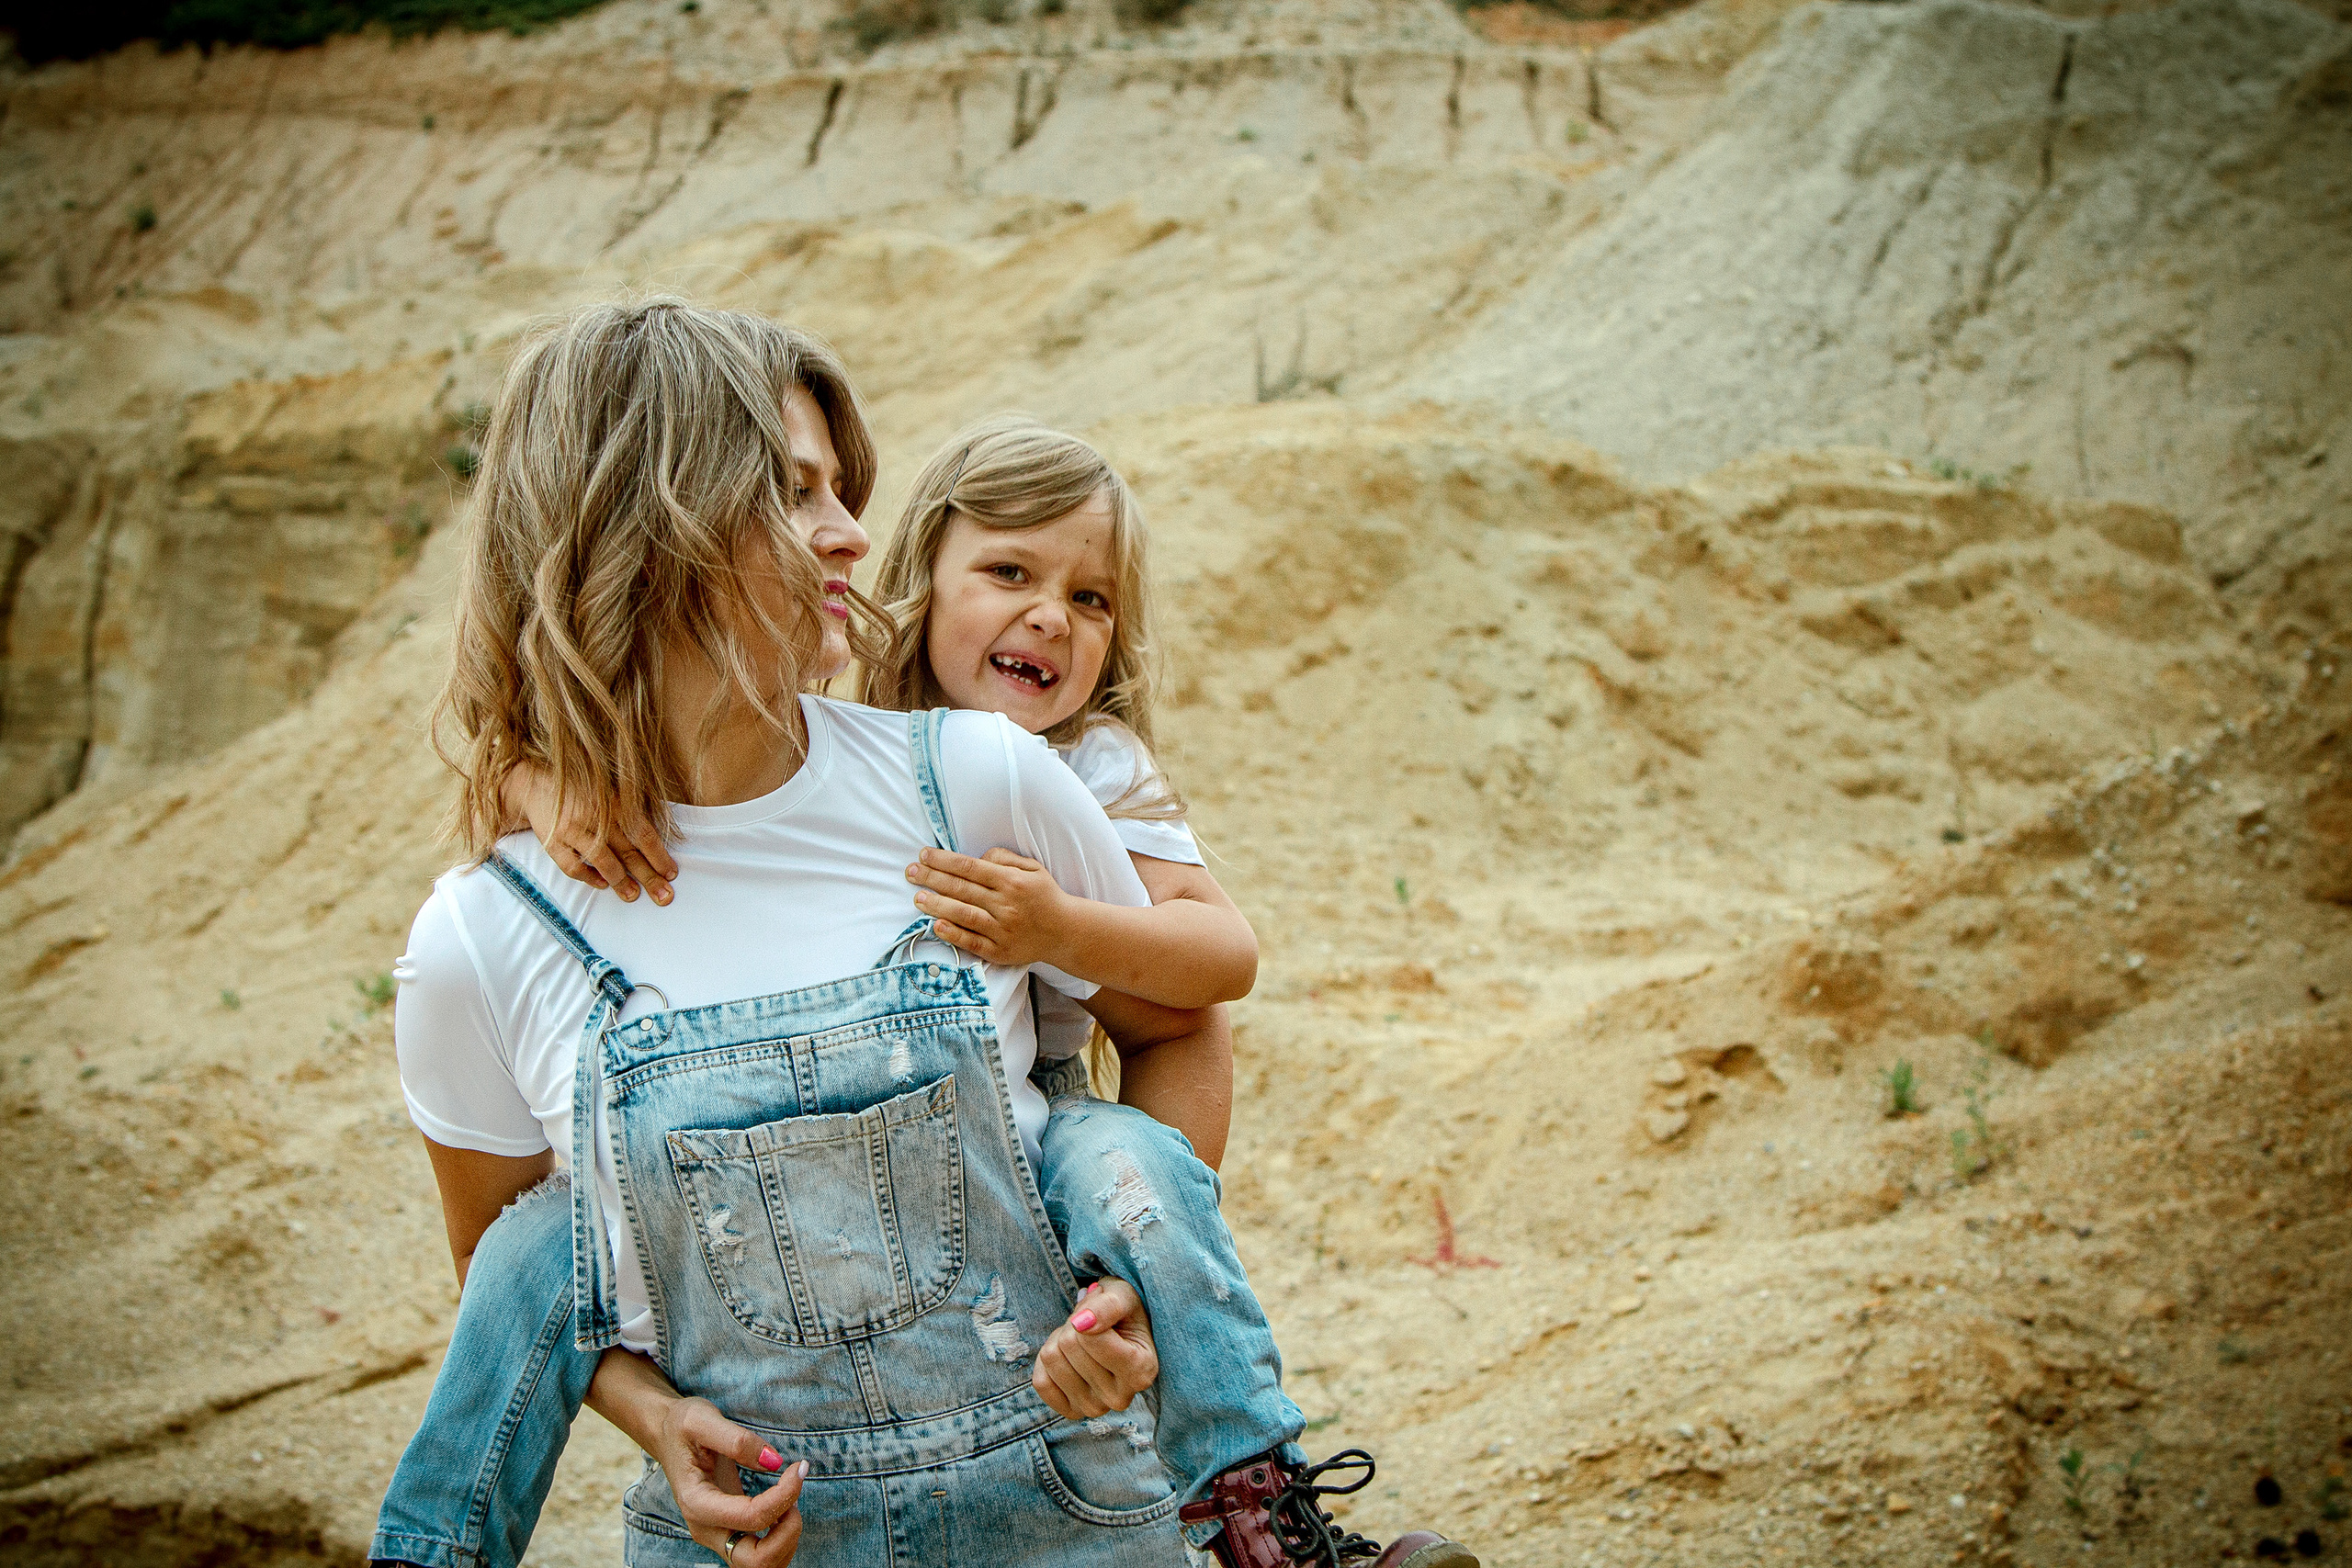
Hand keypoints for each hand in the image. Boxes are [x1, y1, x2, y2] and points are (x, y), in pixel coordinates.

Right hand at [501, 760, 676, 904]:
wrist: (536, 784)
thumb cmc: (583, 794)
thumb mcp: (610, 795)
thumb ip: (630, 816)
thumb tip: (657, 847)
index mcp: (615, 802)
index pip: (644, 834)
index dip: (659, 856)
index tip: (671, 873)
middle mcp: (596, 815)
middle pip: (628, 851)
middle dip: (649, 876)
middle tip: (664, 896)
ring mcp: (573, 829)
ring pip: (603, 860)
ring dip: (621, 881)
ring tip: (634, 896)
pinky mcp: (553, 842)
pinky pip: (573, 866)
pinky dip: (589, 877)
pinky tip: (602, 885)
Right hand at [648, 1395, 805, 1565]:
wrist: (667, 1435)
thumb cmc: (683, 1426)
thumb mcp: (703, 1419)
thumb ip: (738, 1440)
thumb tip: (774, 1461)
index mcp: (698, 1503)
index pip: (752, 1518)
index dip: (784, 1495)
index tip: (798, 1467)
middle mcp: (706, 1529)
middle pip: (755, 1561)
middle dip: (788, 1533)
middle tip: (795, 1497)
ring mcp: (717, 1535)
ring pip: (761, 1564)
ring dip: (787, 1539)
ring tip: (790, 1500)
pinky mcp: (729, 1533)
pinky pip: (761, 1555)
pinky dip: (782, 1540)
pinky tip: (784, 1509)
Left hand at [904, 848, 1071, 966]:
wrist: (1066, 931)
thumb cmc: (1044, 896)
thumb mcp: (1032, 868)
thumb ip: (1004, 858)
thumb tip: (976, 858)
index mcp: (1011, 881)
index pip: (969, 867)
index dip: (943, 860)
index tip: (924, 855)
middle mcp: (1005, 904)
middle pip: (961, 888)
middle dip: (931, 878)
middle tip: (910, 871)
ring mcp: (1002, 929)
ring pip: (963, 914)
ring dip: (936, 905)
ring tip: (917, 897)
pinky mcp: (1000, 951)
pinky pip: (972, 942)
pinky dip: (953, 934)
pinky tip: (936, 925)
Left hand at [1032, 1279, 1157, 1418]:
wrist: (1117, 1334)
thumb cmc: (1123, 1312)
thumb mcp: (1123, 1296)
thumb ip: (1108, 1306)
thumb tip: (1081, 1323)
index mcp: (1142, 1371)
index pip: (1092, 1338)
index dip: (1089, 1311)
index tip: (1101, 1309)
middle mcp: (1121, 1398)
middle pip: (1069, 1345)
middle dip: (1074, 1324)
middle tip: (1089, 1324)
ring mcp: (1095, 1409)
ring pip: (1051, 1359)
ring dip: (1059, 1339)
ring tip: (1080, 1340)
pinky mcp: (1072, 1412)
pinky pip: (1041, 1381)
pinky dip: (1045, 1360)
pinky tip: (1067, 1358)